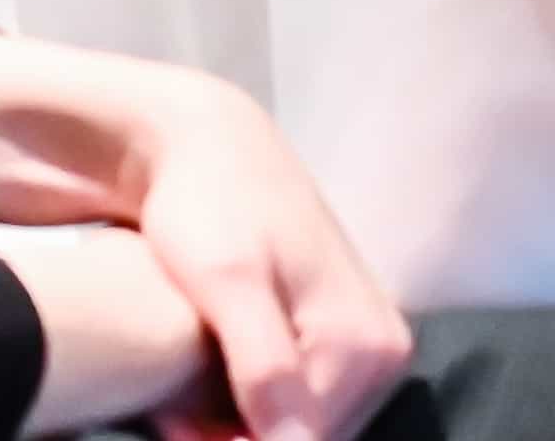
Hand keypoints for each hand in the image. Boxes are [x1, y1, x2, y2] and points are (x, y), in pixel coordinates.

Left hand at [0, 36, 412, 440]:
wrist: (207, 143)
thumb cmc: (210, 205)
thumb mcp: (228, 282)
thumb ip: (266, 367)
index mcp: (368, 343)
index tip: (178, 422)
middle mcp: (384, 352)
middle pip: (307, 437)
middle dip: (236, 432)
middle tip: (170, 406)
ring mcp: (367, 345)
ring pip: (297, 425)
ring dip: (236, 423)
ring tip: (177, 393)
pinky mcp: (342, 337)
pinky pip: (298, 401)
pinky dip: (245, 404)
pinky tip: (201, 381)